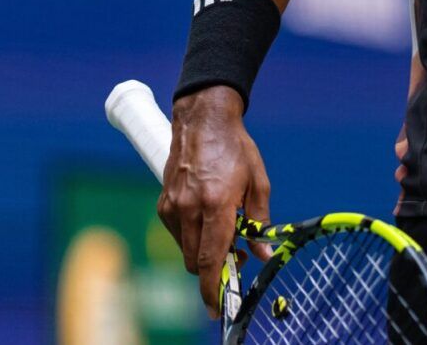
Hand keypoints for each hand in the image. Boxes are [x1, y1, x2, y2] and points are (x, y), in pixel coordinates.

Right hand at [158, 86, 272, 318]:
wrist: (202, 121)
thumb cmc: (235, 148)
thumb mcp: (257, 181)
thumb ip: (259, 219)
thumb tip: (263, 252)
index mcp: (216, 202)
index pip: (212, 256)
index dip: (214, 286)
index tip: (217, 306)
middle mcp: (190, 208)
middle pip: (197, 261)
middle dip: (215, 270)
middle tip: (238, 259)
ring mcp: (172, 206)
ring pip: (187, 251)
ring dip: (204, 253)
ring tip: (226, 234)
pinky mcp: (163, 204)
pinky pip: (178, 235)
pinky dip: (193, 238)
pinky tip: (208, 221)